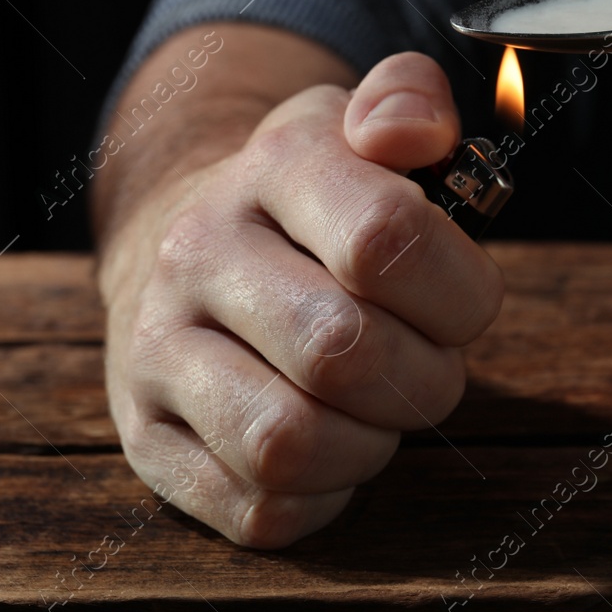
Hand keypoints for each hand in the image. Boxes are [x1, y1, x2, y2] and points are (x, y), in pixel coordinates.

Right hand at [98, 51, 503, 547]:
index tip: (464, 300)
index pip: (386, 238)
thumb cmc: (307, 201)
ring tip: (376, 408)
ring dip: (370, 445)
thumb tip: (415, 130)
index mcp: (271, 168)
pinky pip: (257, 509)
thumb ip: (408, 103)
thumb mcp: (356, 126)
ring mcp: (158, 349)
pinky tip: (330, 448)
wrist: (178, 241)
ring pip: (289, 444)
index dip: (460, 290)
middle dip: (426, 378)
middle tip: (429, 364)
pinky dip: (323, 497)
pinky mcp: (146, 438)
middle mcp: (197, 253)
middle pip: (345, 353)